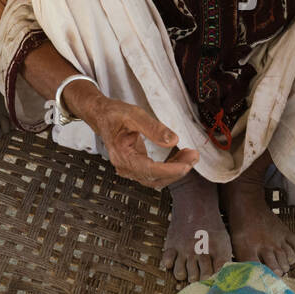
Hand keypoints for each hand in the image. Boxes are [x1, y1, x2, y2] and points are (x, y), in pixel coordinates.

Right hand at [84, 95, 200, 188]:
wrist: (102, 116)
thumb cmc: (114, 115)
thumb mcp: (134, 115)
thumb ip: (154, 128)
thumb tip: (172, 140)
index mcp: (122, 155)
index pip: (148, 170)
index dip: (169, 170)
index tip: (186, 165)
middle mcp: (124, 166)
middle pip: (154, 178)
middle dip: (176, 170)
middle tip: (193, 157)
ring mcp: (129, 168)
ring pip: (156, 178)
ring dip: (174, 170)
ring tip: (189, 156)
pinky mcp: (136, 166)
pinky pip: (154, 173)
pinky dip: (169, 168)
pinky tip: (179, 159)